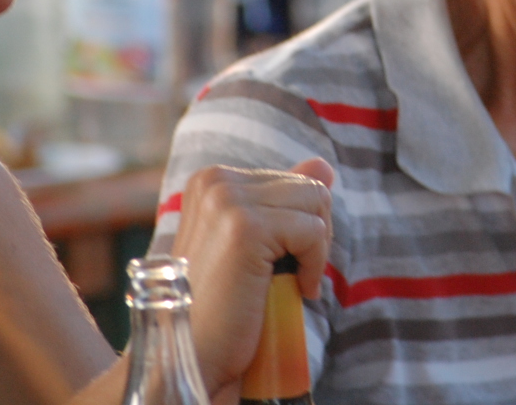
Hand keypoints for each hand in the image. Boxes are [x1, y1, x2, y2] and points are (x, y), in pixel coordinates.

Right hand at [167, 159, 333, 402]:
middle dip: (313, 234)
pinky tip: (296, 290)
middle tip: (292, 275)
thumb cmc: (223, 304)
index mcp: (212, 180)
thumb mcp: (254, 241)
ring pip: (316, 202)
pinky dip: (315, 266)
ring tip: (291, 281)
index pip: (293, 180)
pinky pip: (313, 231)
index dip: (301, 225)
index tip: (282, 261)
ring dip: (316, 250)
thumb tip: (323, 164)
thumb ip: (283, 200)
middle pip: (309, 187)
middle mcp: (215, 180)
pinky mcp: (246, 227)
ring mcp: (227, 201)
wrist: (193, 352)